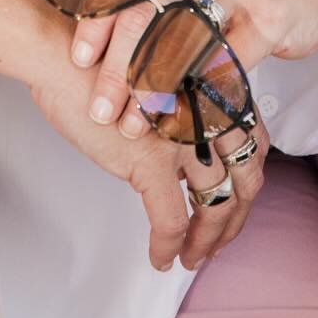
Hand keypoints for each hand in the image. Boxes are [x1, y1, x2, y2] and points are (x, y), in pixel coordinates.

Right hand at [26, 29, 266, 271]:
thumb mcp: (158, 86)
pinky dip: (168, 247)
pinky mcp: (153, 161)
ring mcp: (185, 138)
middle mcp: (209, 114)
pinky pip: (171, 221)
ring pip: (215, 206)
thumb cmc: (100, 68)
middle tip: (220, 241)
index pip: (253, 144)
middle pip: (244, 179)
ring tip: (192, 257)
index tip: (237, 202)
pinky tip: (161, 258)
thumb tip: (181, 161)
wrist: (64, 60)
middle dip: (235, 218)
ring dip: (206, 241)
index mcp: (212, 92)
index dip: (248, 181)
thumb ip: (180, 117)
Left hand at [64, 0, 317, 263]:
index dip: (96, 20)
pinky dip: (199, 99)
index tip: (79, 60)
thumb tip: (93, 38)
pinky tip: (182, 122)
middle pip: (147, 15)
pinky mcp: (269, 20)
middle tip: (101, 110)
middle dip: (118, 69)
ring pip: (181, 45)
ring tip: (134, 126)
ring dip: (152, 93)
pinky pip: (224, 67)